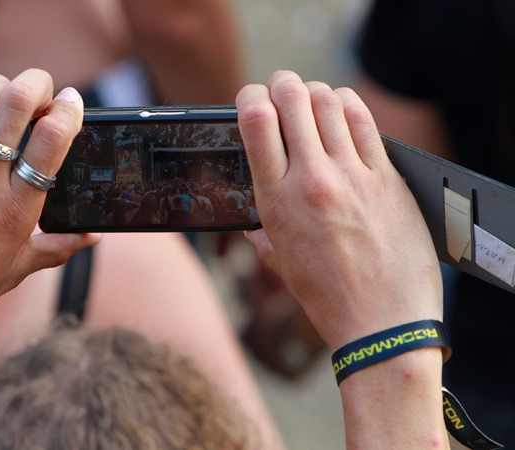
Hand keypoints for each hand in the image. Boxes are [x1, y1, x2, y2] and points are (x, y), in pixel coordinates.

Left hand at [0, 67, 98, 340]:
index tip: (72, 102)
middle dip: (37, 83)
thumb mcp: (19, 268)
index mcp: (18, 209)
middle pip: (17, 105)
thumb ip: (61, 246)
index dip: (69, 110)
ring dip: (0, 83)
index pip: (53, 140)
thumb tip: (93, 236)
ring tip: (5, 92)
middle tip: (41, 89)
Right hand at [236, 71, 441, 349]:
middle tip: (281, 89)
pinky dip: (349, 104)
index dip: (250, 97)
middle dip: (281, 84)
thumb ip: (263, 234)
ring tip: (311, 99)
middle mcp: (312, 180)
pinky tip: (343, 109)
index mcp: (277, 201)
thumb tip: (252, 225)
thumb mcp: (282, 262)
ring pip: (329, 102)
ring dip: (314, 91)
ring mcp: (353, 176)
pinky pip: (366, 122)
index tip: (251, 98)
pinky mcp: (386, 178)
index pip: (257, 122)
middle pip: (293, 99)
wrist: (381, 322)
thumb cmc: (328, 297)